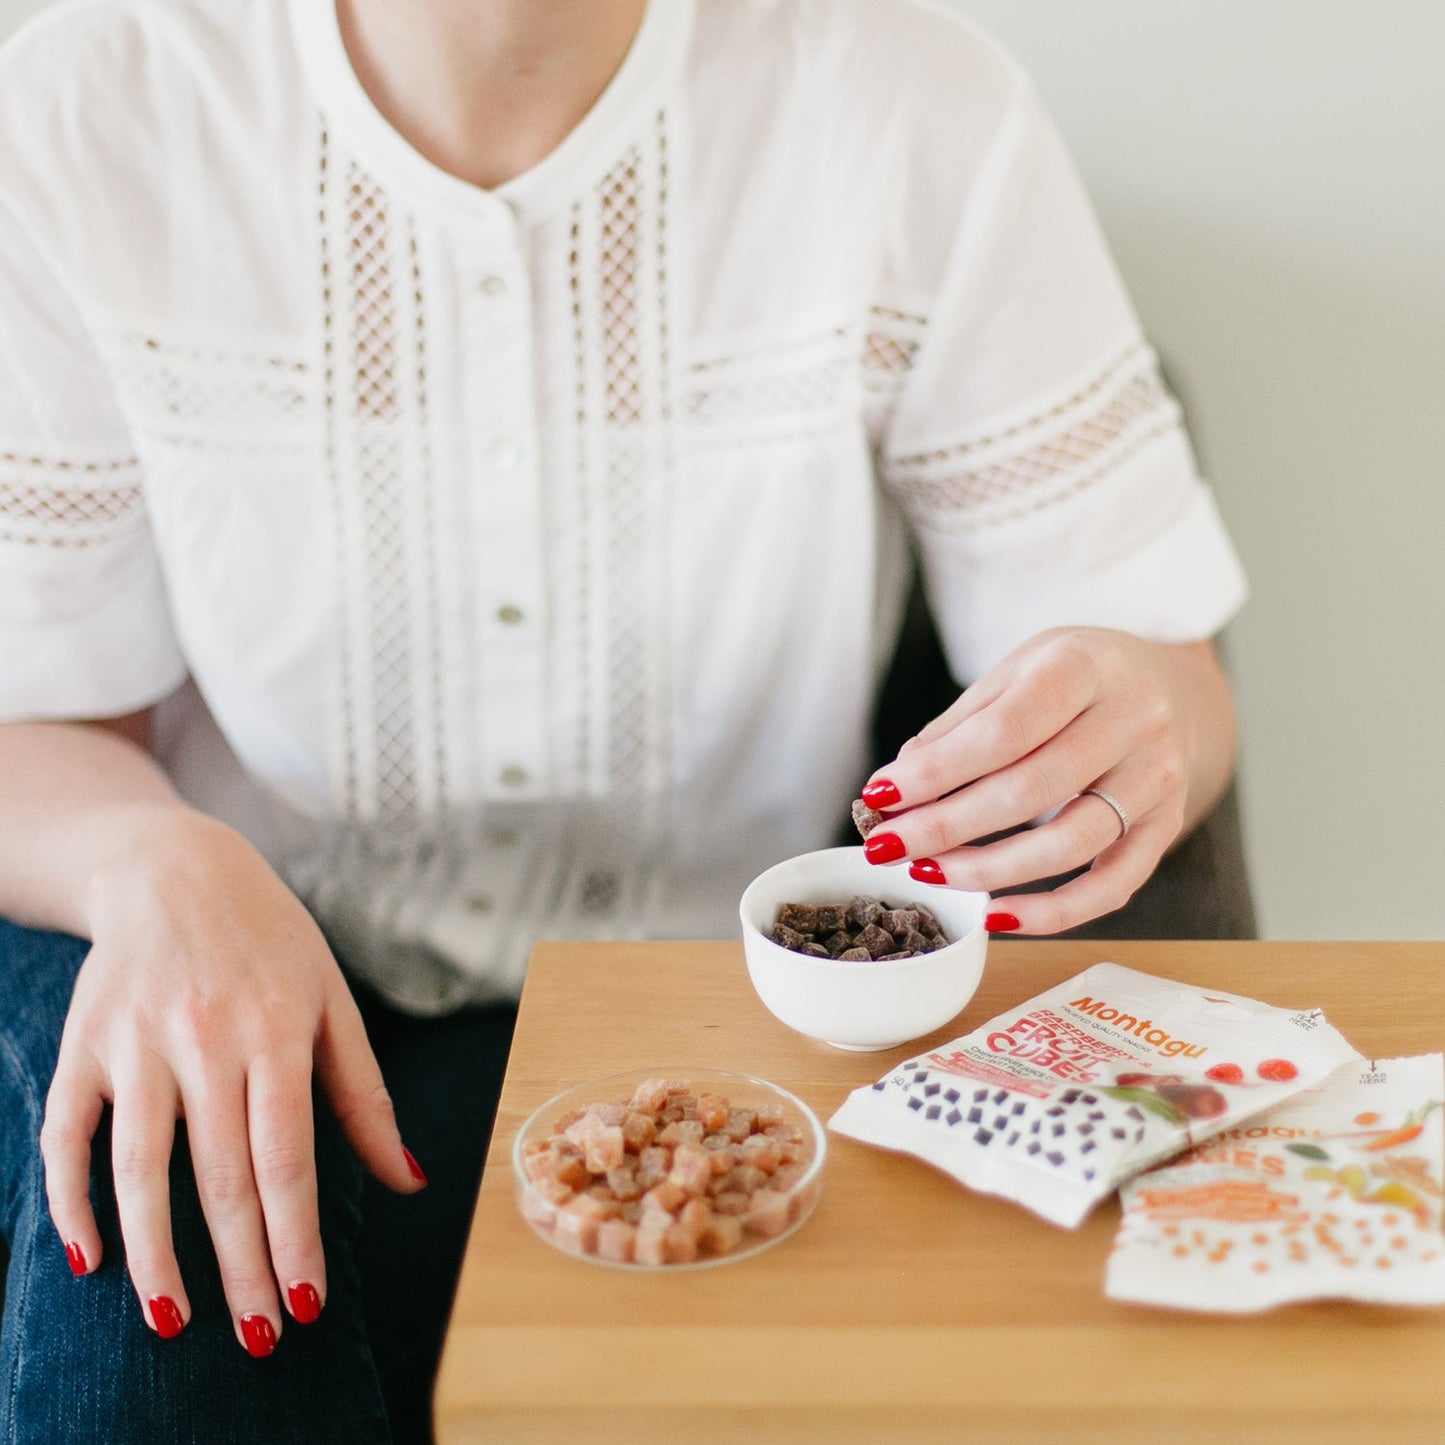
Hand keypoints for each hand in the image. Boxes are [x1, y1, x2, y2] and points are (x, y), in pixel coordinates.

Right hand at [38, 812, 422, 1353]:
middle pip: (221, 1176)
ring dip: (155, 1253)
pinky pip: (67, 1134)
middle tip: (260, 1338)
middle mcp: (205, 1039)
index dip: (297, 1237)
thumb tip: (409, 1180)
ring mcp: (135, 1043)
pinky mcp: (82, 1045)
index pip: (288, 1158)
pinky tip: (89, 1256)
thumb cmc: (271, 942)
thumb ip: (364, 1095)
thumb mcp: (331, 1001)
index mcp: (276, 1032)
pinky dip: (70, 1197)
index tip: (309, 1303)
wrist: (176, 869)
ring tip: (175, 1320)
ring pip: (141, 1168)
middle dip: (242, 1266)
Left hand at [857, 628, 1233, 933]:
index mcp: (1087, 667)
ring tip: (927, 872)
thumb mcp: (1015, 672)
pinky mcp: (1166, 828)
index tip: (880, 795)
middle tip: (887, 845)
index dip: (937, 771)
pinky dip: (1052, 912)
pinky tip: (996, 913)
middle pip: (1030, 790)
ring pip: (1069, 844)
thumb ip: (960, 728)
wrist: (1168, 686)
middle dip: (946, 826)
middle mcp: (1135, 720)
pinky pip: (1111, 887)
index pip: (1004, 730)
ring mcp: (1158, 778)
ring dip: (987, 869)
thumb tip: (896, 786)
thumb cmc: (1074, 678)